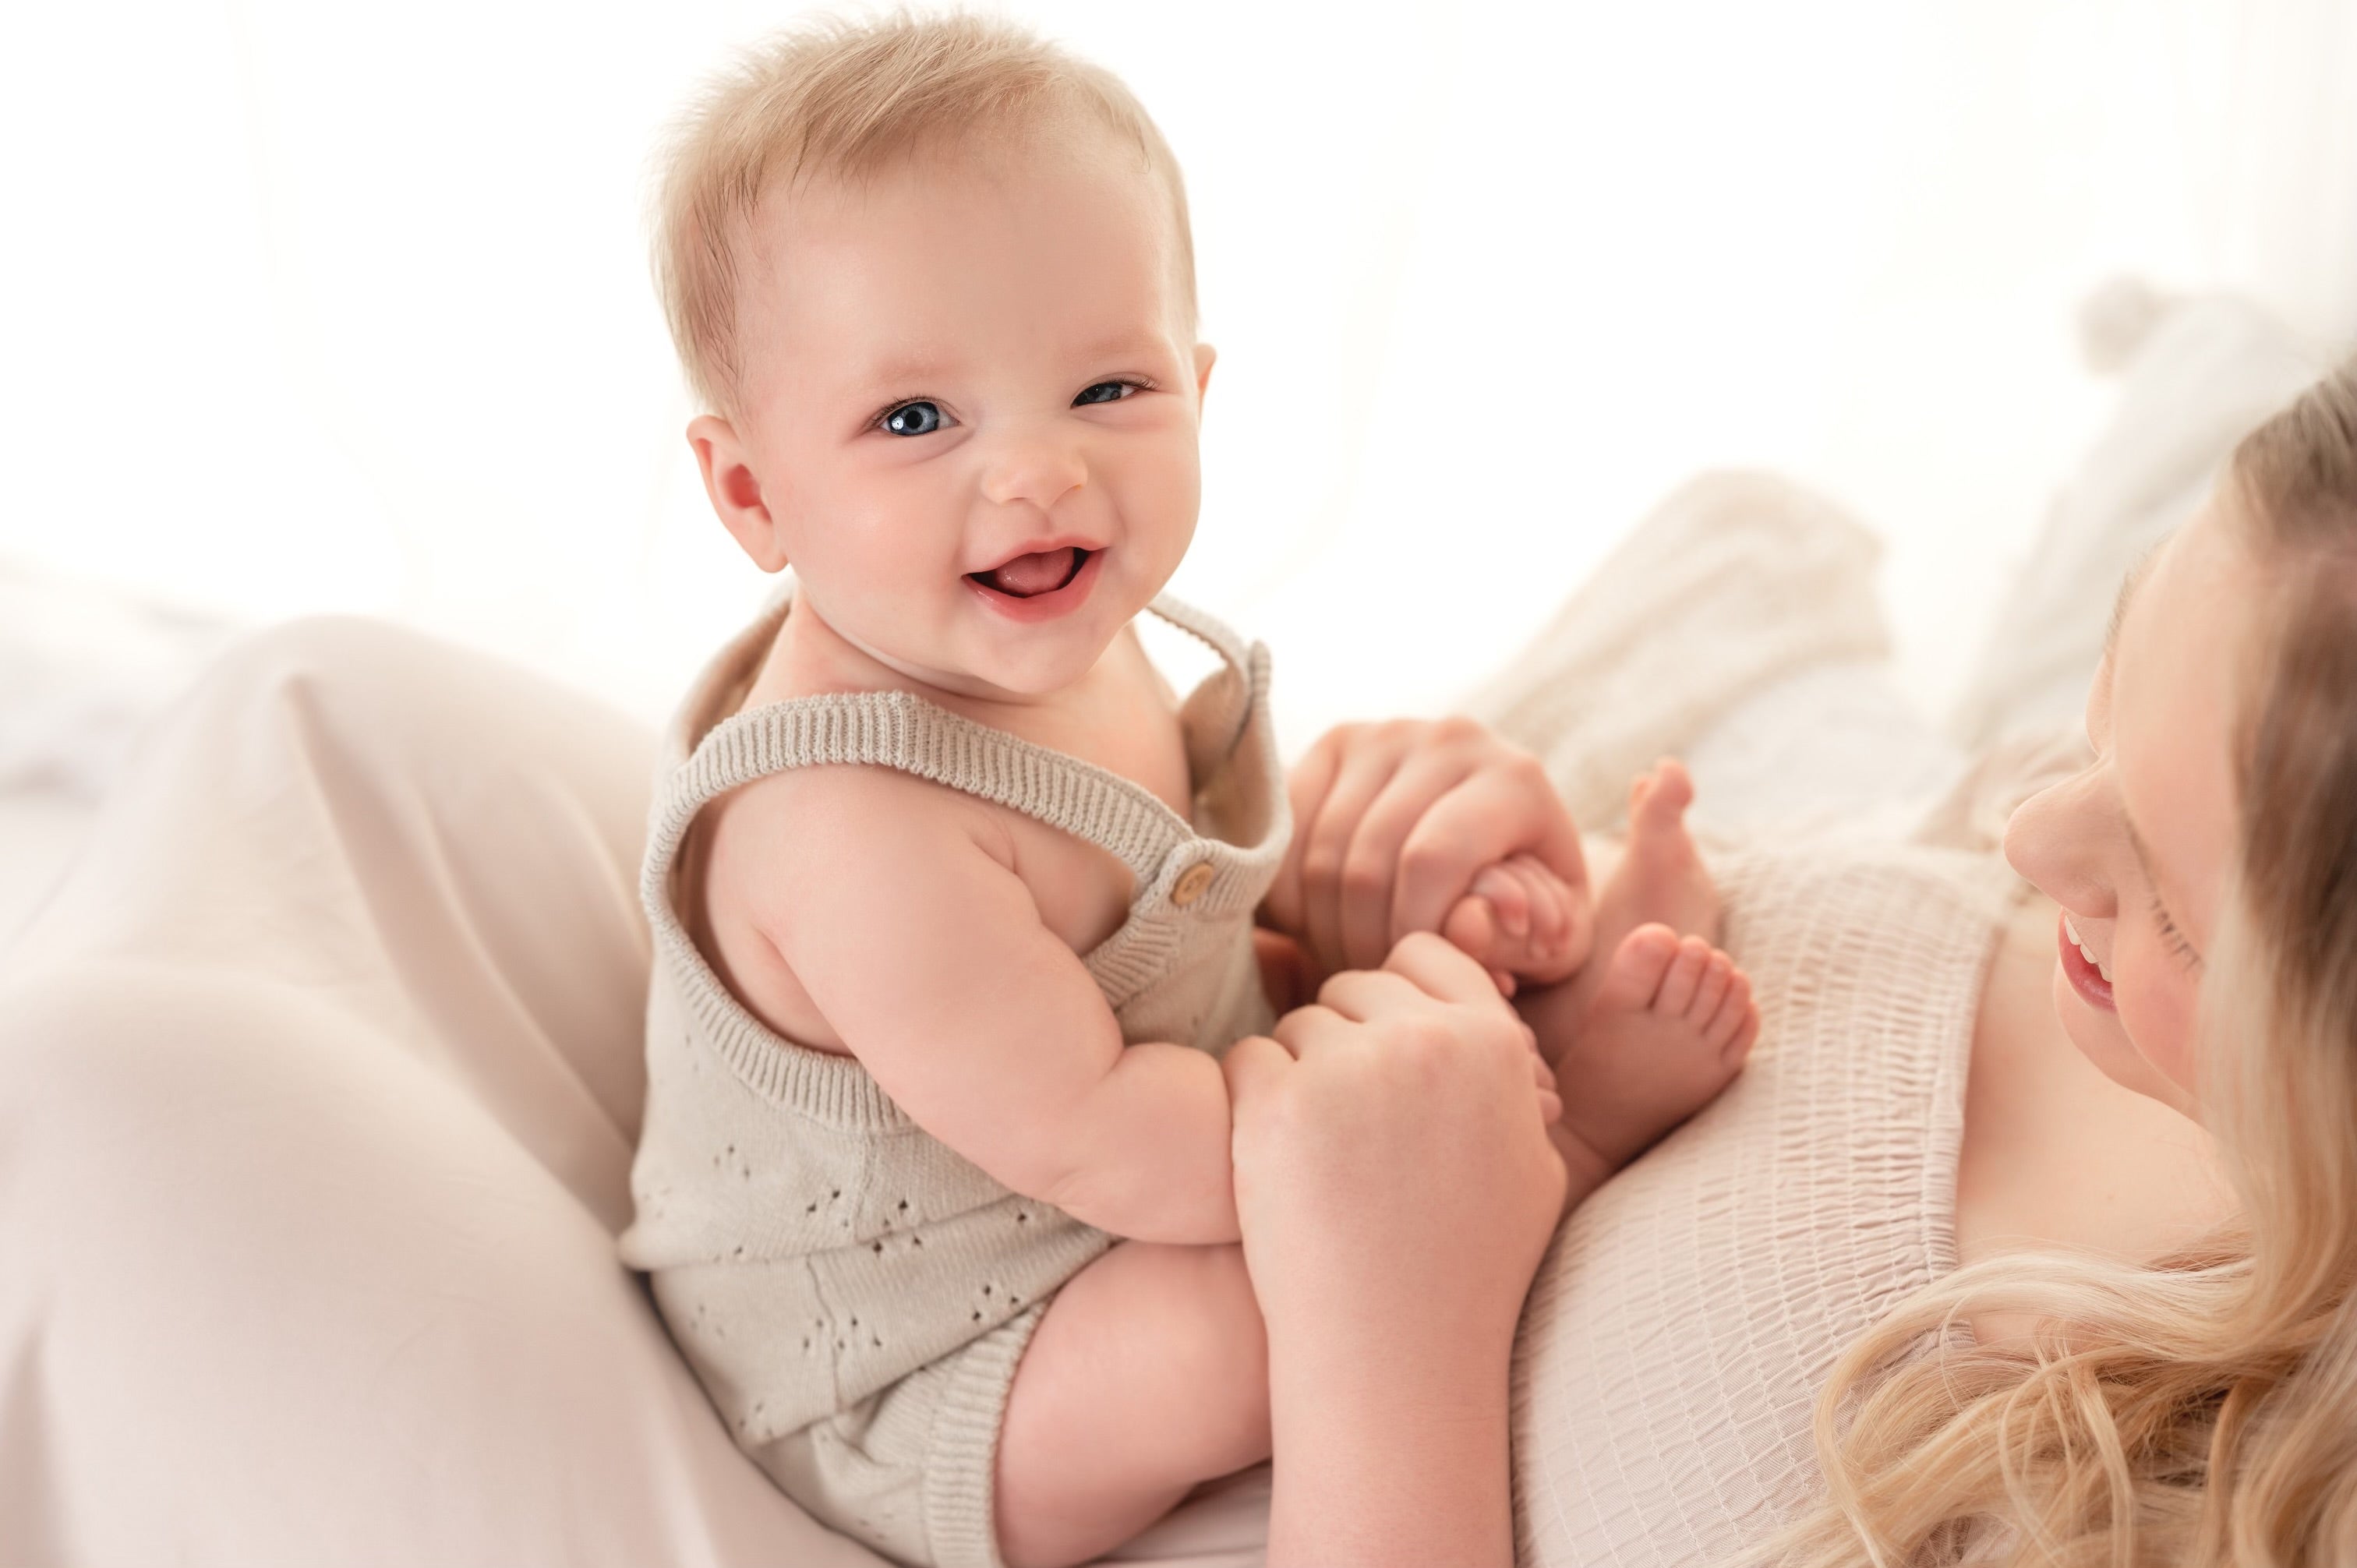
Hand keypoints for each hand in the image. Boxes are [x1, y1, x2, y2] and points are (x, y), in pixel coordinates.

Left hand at [1222, 933, 1567, 1567]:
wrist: (1398, 1352)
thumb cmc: (1470, 1269)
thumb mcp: (1534, 1163)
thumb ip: (1511, 1075)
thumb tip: (1489, 1016)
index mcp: (1495, 1042)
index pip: (1426, 954)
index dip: (1399, 998)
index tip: (1388, 1053)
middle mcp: (1426, 1041)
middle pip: (1353, 987)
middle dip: (1346, 1041)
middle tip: (1353, 1128)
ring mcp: (1349, 1069)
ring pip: (1297, 1023)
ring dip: (1298, 1075)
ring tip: (1326, 1161)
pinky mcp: (1277, 1105)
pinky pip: (1246, 1060)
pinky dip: (1252, 1104)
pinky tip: (1282, 1166)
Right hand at [1265, 718, 1588, 985]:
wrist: (1495, 851)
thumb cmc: (1529, 909)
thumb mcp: (1546, 941)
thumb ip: (1512, 942)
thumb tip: (1463, 928)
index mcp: (1514, 779)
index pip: (1433, 859)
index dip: (1410, 931)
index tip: (1410, 976)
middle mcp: (1449, 740)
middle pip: (1368, 862)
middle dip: (1363, 942)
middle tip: (1374, 981)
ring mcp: (1385, 734)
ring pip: (1320, 853)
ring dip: (1325, 928)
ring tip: (1353, 961)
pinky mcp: (1335, 745)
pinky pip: (1285, 836)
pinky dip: (1292, 898)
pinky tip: (1322, 924)